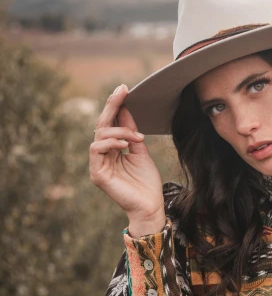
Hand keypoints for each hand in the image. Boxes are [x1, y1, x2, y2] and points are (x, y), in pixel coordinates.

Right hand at [89, 84, 164, 225]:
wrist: (151, 205)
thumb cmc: (147, 183)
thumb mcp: (141, 151)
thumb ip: (132, 132)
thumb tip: (126, 109)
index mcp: (113, 150)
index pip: (110, 124)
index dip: (115, 106)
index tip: (124, 89)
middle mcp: (103, 156)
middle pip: (102, 125)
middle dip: (112, 106)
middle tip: (122, 91)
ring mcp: (98, 164)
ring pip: (100, 135)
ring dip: (120, 131)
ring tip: (136, 137)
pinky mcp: (97, 174)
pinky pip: (97, 149)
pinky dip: (111, 142)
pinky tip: (125, 143)